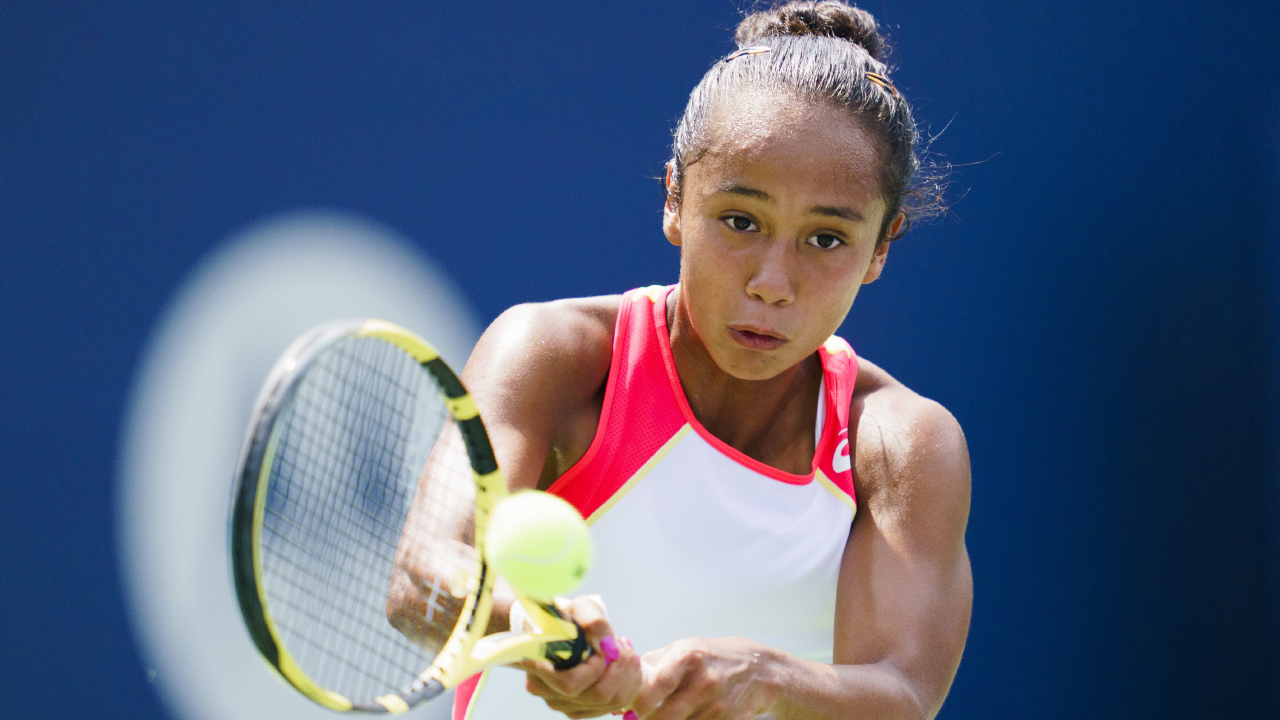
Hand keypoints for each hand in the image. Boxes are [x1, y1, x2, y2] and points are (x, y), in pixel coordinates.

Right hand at [517, 595, 644, 718]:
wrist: (563, 631)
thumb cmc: (569, 617)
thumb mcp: (581, 607)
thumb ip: (594, 622)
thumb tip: (608, 648)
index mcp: (536, 665)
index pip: (571, 683)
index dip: (596, 667)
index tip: (606, 644)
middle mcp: (545, 691)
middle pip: (597, 695)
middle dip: (620, 668)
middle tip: (622, 643)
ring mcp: (561, 704)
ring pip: (610, 702)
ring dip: (628, 673)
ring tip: (624, 650)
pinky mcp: (578, 709)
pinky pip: (614, 705)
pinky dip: (628, 683)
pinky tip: (623, 664)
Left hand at [630, 638, 781, 719]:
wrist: (760, 671)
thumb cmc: (712, 658)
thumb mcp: (684, 649)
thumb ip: (652, 665)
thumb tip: (621, 688)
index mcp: (689, 656)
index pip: (657, 684)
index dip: (639, 703)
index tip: (628, 711)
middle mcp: (706, 681)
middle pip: (665, 717)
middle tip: (639, 719)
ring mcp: (720, 705)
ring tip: (672, 714)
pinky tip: (691, 718)